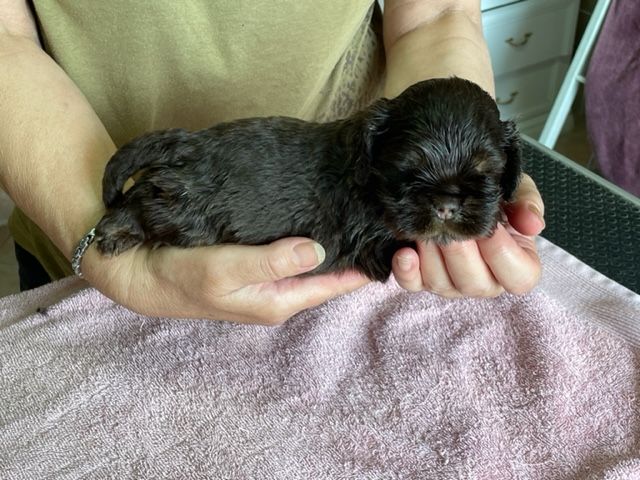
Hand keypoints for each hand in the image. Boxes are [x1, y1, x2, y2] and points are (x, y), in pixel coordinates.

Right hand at [81, 237, 369, 324]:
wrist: (140, 272)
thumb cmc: (180, 274)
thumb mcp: (225, 269)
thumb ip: (270, 261)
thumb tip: (320, 250)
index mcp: (279, 301)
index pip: (335, 285)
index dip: (364, 267)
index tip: (391, 242)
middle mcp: (278, 293)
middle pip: (327, 274)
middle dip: (352, 251)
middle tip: (380, 219)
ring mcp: (267, 279)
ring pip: (311, 261)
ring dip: (332, 242)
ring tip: (358, 213)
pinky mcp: (254, 264)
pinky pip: (291, 251)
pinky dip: (307, 237)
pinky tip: (317, 215)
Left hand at [391, 174, 544, 296]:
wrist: (461, 189)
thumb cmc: (494, 195)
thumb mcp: (517, 190)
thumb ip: (527, 203)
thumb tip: (533, 225)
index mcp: (517, 267)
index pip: (519, 278)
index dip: (503, 255)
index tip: (491, 228)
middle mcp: (484, 282)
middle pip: (475, 284)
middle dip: (461, 251)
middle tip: (452, 221)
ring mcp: (451, 285)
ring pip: (441, 283)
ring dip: (433, 254)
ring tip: (429, 226)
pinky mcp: (421, 280)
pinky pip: (412, 284)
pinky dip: (406, 270)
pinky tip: (405, 252)